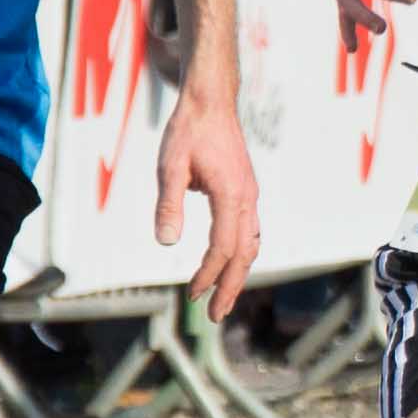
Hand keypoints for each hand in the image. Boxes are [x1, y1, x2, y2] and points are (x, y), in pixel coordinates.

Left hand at [155, 74, 261, 325]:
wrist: (210, 102)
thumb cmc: (189, 131)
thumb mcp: (170, 166)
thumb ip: (168, 204)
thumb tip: (166, 242)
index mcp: (231, 195)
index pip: (223, 247)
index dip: (208, 275)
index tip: (192, 295)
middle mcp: (247, 199)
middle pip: (244, 254)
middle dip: (231, 288)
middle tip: (215, 316)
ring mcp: (249, 195)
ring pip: (251, 245)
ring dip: (238, 274)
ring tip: (224, 297)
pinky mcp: (245, 192)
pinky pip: (250, 232)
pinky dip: (241, 254)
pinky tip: (228, 263)